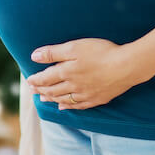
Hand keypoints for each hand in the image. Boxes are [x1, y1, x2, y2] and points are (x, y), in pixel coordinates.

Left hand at [26, 38, 151, 109]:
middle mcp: (73, 86)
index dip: (36, 80)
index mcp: (66, 72)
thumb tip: (33, 57)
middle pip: (53, 90)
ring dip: (52, 99)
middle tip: (33, 91)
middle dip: (41, 90)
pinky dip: (69, 107)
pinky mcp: (97, 99)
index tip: (29, 81)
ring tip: (44, 99)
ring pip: (64, 100)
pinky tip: (64, 108)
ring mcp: (85, 94)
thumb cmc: (101, 52)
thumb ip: (53, 53)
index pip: (45, 78)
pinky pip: (79, 106)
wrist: (126, 66)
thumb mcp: (74, 47)